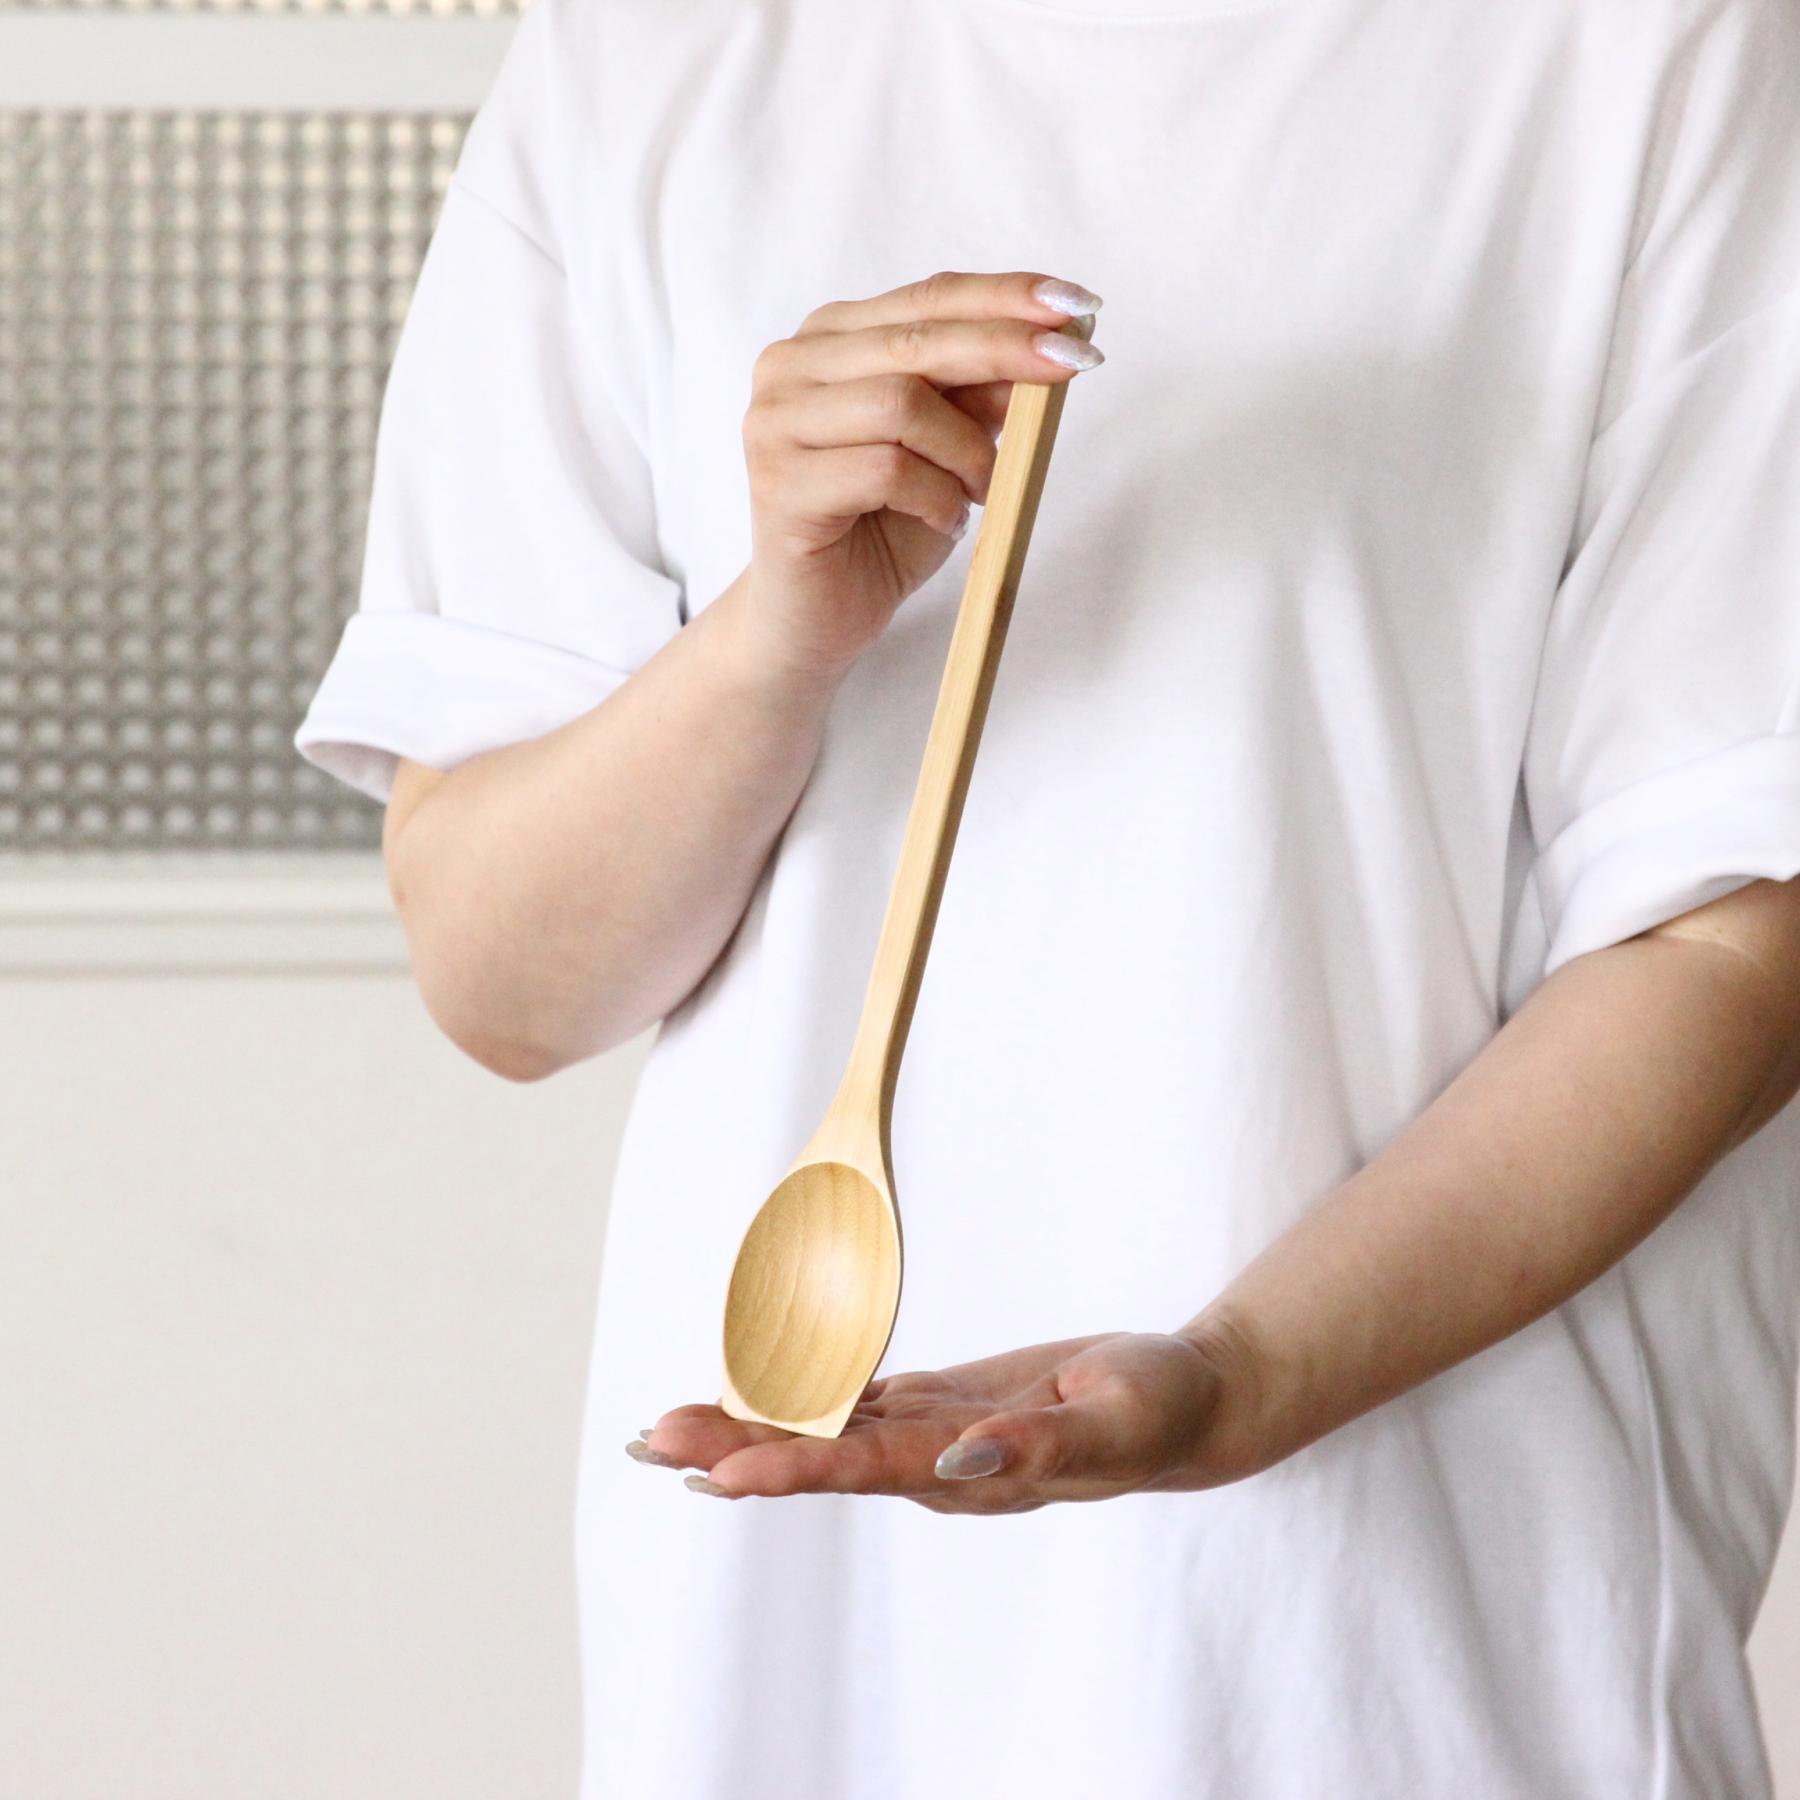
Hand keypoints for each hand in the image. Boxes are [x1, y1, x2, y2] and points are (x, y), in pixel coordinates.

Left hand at [629, 1329, 1244, 1514]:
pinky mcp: (944, 1404)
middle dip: (736, 1449)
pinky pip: (859, 1405)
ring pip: (828, 1431)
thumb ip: (1040, 1449)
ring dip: (751, 1428)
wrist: (1184, 1403)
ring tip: (673, 1426)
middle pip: (823, 1456)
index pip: (865, 1469)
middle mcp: (938, 1461)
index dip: (792, 1466)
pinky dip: (801, 1401)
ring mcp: (936, 1434)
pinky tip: (754, 1400)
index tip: (721, 1472)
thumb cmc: (1158, 1407)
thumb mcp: (1115, 1421)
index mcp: (973, 1470)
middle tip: (653, 1441)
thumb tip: (960, 1458)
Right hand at [737, 268, 1104, 681]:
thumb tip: (1053, 339)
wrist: (816, 620)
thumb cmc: (882, 530)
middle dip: (1007, 348)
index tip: (1078, 302)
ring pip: (902, 404)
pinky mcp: (782, 483)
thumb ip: (982, 395)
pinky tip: (946, 522)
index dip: (1005, 297)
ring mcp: (776, 423)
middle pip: (917, 338)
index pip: (928, 297)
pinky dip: (937, 498)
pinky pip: (886, 470)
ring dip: (967, 450)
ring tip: (981, 493)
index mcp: (830, 340)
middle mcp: (791, 367)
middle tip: (1076, 363)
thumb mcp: (950, 452)